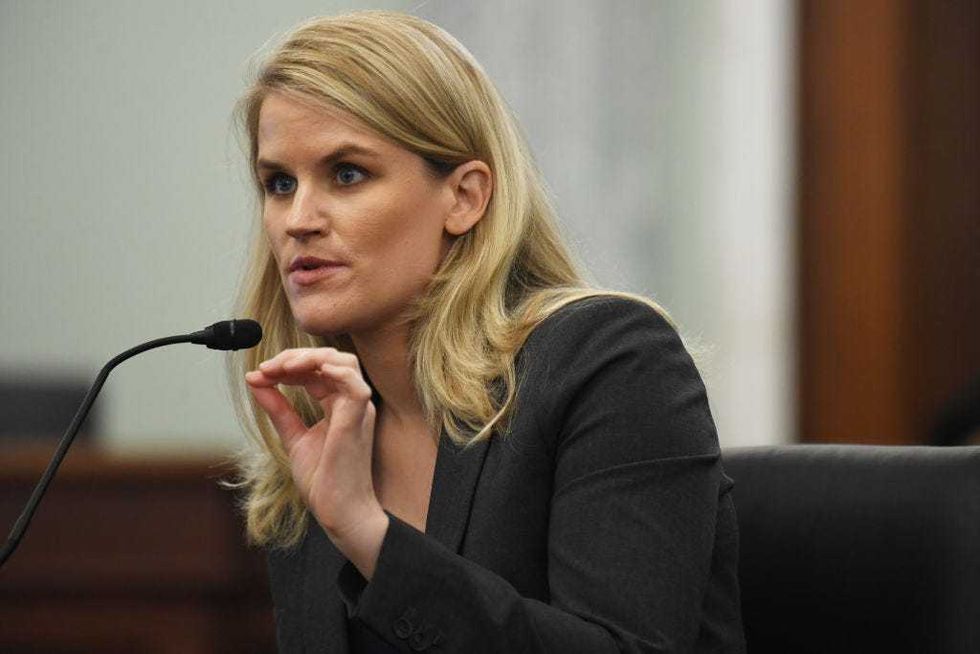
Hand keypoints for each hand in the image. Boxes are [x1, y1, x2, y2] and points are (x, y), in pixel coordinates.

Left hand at [244, 348, 387, 568]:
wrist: (338, 511)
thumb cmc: (323, 480)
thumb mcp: (293, 436)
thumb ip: (277, 408)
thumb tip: (256, 381)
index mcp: (339, 405)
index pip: (317, 370)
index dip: (288, 366)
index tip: (260, 374)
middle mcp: (351, 402)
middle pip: (331, 359)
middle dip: (297, 356)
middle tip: (267, 368)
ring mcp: (357, 410)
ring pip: (344, 363)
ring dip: (311, 358)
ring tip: (282, 367)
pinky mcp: (357, 420)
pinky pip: (355, 385)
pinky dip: (333, 371)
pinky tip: (304, 371)